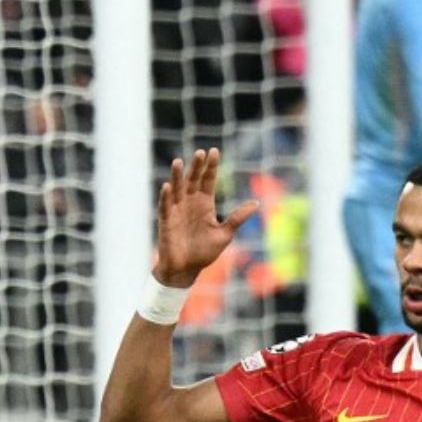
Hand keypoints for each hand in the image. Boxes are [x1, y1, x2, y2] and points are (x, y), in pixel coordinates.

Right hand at [153, 148, 256, 287]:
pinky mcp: (166, 222)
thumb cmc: (204, 252)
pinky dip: (166, 197)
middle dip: (196, 167)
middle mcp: (190, 203)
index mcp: (205, 204)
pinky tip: (168, 187)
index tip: (214, 151)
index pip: (208, 181)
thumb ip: (238, 218)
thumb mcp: (225, 234)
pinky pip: (165, 207)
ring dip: (177, 176)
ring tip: (179, 162)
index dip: (211, 167)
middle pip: (193, 181)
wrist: (187, 270)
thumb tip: (257, 203)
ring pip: (177, 189)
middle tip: (201, 152)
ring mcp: (177, 211)